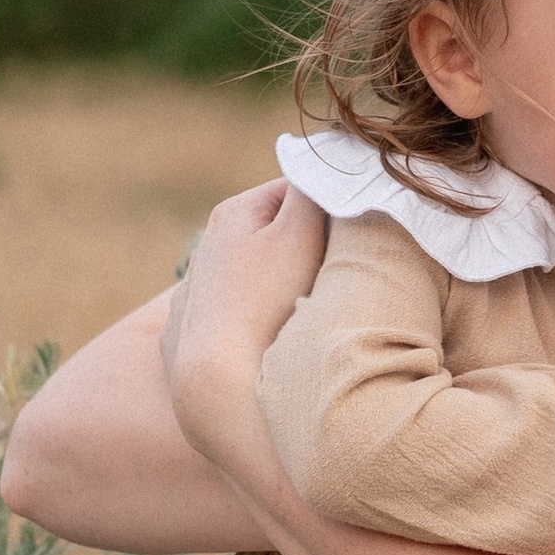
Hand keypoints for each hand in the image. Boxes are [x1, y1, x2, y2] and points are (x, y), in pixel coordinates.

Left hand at [161, 179, 330, 492]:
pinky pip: (237, 327)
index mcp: (234, 214)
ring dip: (286, 290)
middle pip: (277, 238)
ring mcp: (194, 300)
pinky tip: (276, 347)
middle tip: (346, 276)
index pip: (300, 191)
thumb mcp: (300, 232)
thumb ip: (315, 190)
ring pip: (257, 283)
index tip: (365, 233)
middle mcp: (206, 250)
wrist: (215, 389)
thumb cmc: (266, 303)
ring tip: (314, 317)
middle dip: (312, 250)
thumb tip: (326, 165)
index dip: (337, 207)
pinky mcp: (189, 346)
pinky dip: (259, 329)